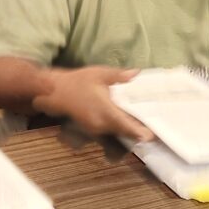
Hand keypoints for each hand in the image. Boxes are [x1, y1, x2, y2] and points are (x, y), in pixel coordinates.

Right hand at [34, 66, 153, 141]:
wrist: (56, 92)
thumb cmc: (77, 82)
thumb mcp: (99, 74)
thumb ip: (119, 76)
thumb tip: (137, 74)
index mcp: (105, 111)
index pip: (126, 126)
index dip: (140, 132)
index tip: (152, 135)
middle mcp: (102, 124)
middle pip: (125, 132)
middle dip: (138, 131)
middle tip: (152, 127)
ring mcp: (96, 129)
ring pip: (118, 133)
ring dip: (129, 130)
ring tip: (142, 124)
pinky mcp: (93, 129)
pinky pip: (111, 131)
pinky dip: (120, 127)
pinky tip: (126, 120)